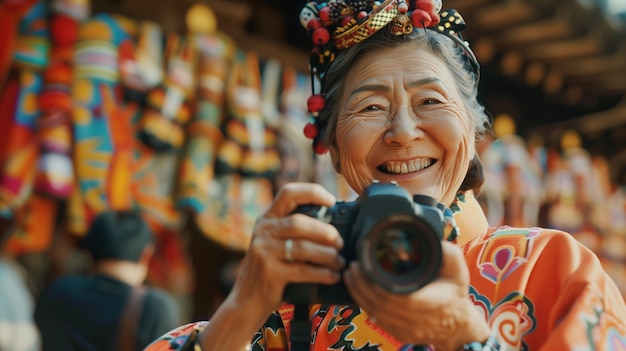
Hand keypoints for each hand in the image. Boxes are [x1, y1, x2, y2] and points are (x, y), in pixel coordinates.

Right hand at [227, 182, 345, 323]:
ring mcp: (264, 251)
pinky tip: (333, 276)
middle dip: (325, 232)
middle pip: (299, 222)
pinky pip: (302, 270)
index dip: (312, 192)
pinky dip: (322, 273)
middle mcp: (263, 231)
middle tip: (340, 243)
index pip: (288, 193)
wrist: (246, 299)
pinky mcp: (270, 272)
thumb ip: (294, 231)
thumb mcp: (275, 243)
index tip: (331, 200)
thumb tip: (335, 225)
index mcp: (267, 218)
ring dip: (327, 255)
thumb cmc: (271, 268)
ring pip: (302, 247)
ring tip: (340, 262)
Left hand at [344, 240, 489, 350]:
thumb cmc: (456, 295)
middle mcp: (415, 321)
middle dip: (360, 286)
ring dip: (359, 294)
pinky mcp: (399, 333)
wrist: (458, 326)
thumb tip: (433, 239)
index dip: (373, 284)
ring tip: (351, 276)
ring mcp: (406, 330)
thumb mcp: (457, 270)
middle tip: (352, 268)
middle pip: (378, 305)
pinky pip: (377, 319)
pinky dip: (365, 304)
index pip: (394, 297)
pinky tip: (359, 290)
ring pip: (375, 314)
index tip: (361, 266)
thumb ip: (447, 253)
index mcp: (428, 304)